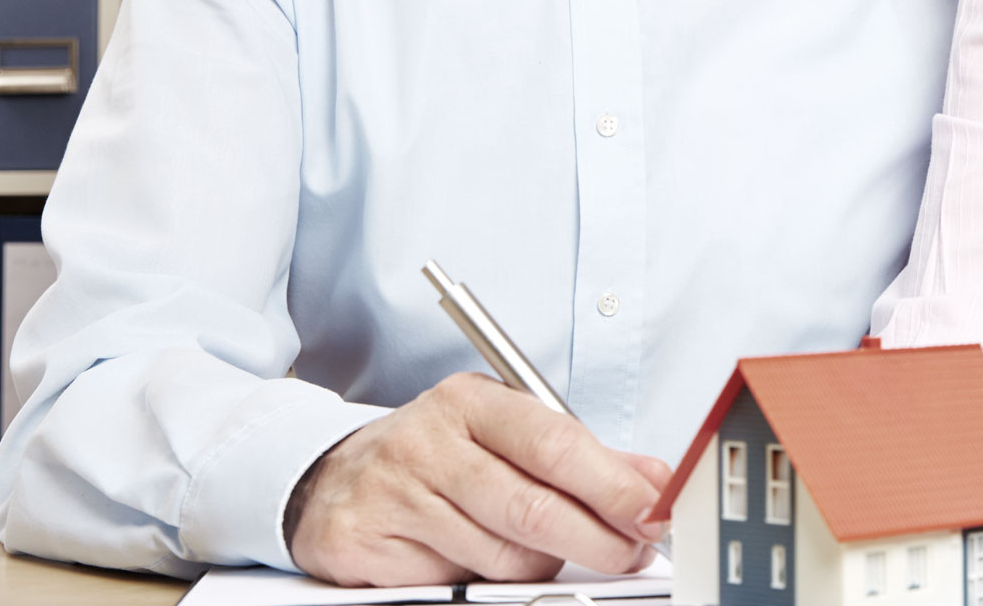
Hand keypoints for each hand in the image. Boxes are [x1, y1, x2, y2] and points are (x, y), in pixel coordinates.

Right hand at [286, 373, 671, 586]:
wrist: (330, 477)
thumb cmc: (437, 453)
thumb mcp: (503, 432)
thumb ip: (579, 455)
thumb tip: (652, 479)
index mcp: (469, 401)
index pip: (555, 443)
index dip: (612, 484)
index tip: (653, 510)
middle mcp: (427, 442)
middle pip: (532, 508)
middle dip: (597, 539)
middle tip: (630, 552)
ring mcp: (393, 494)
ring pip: (501, 555)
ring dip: (541, 564)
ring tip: (543, 548)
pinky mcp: (366, 542)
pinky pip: (455, 580)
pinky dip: (485, 578)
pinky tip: (479, 554)